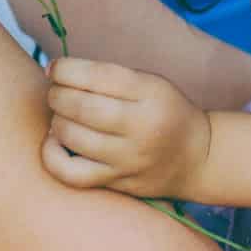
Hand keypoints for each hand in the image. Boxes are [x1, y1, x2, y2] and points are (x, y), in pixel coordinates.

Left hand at [43, 57, 211, 198]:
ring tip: (59, 114)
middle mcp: (141, 127)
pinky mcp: (118, 182)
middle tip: (54, 91)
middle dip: (57, 94)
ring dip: (56, 120)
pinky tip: (55, 142)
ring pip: (73, 138)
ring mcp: (129, 159)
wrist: (197, 158)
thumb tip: (57, 73)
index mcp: (150, 93)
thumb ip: (110, 78)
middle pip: (82, 107)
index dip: (66, 69)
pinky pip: (72, 174)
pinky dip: (53, 156)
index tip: (53, 68)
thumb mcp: (151, 83)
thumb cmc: (164, 111)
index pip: (98, 76)